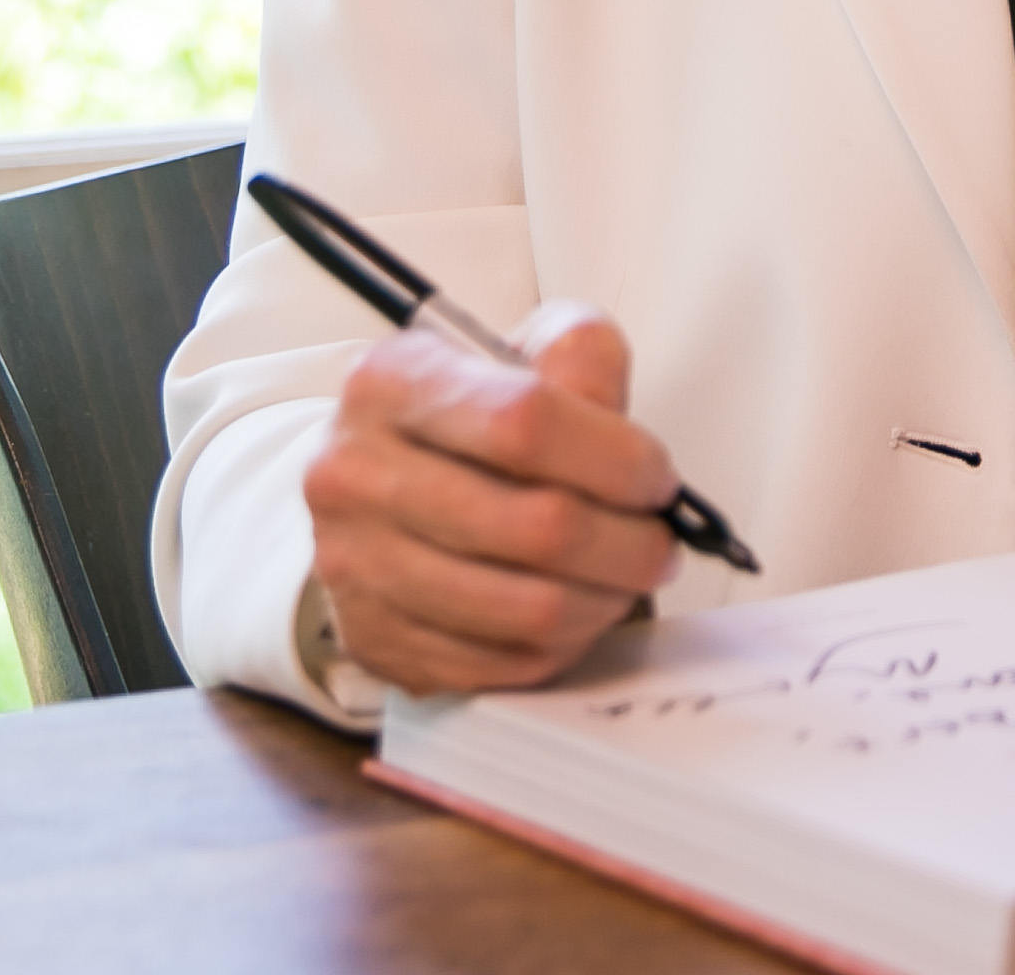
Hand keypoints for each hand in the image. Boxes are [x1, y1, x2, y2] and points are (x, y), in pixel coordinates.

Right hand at [302, 300, 680, 692]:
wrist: (373, 483)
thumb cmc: (464, 420)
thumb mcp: (520, 352)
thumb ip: (582, 358)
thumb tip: (629, 444)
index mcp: (392, 383)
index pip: (526, 422)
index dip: (616, 457)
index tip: (657, 478)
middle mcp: (355, 474)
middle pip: (536, 527)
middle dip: (629, 543)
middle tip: (659, 543)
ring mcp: (355, 565)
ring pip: (527, 609)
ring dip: (605, 601)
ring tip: (625, 578)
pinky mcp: (374, 639)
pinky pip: (502, 664)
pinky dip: (562, 646)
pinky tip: (576, 612)